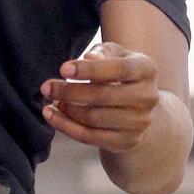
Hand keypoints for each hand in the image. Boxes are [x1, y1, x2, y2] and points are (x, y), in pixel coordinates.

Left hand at [39, 42, 159, 153]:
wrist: (139, 105)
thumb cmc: (120, 71)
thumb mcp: (116, 54)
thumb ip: (103, 52)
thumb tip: (88, 57)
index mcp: (146, 70)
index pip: (118, 70)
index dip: (89, 70)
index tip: (62, 69)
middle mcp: (148, 98)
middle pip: (102, 96)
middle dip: (69, 92)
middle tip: (46, 87)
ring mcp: (139, 123)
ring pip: (94, 119)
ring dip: (66, 110)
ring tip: (51, 101)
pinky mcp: (127, 141)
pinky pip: (91, 137)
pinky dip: (67, 127)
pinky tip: (52, 116)